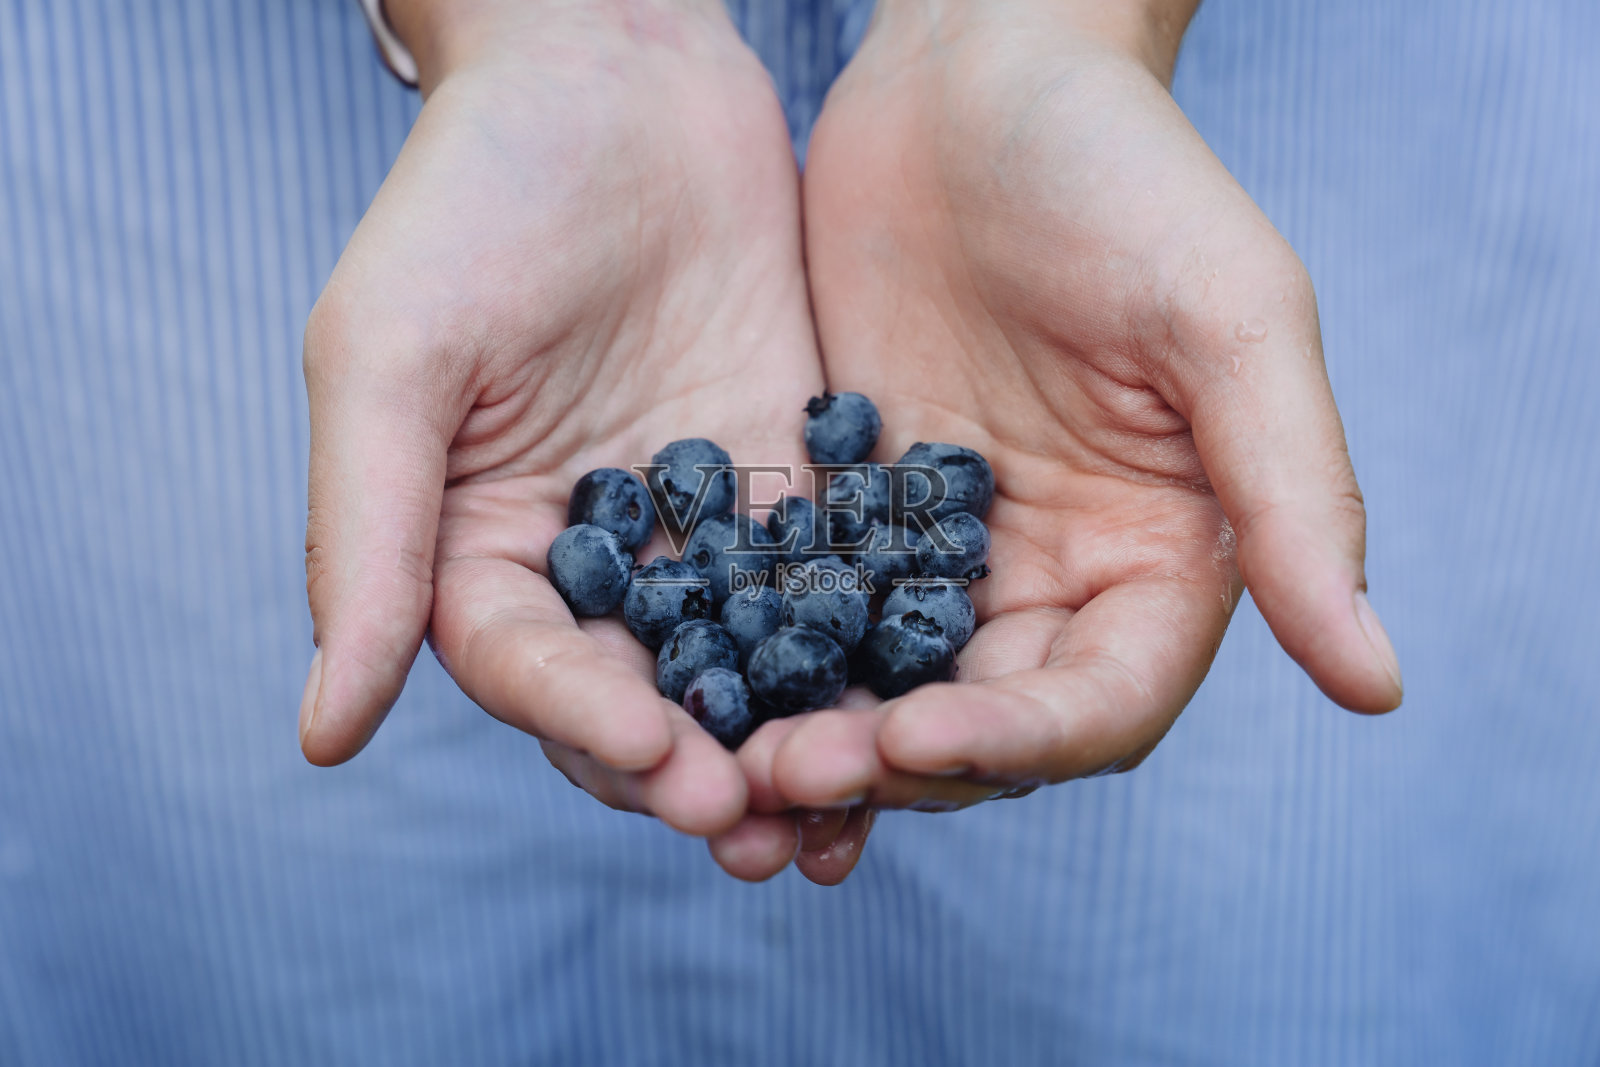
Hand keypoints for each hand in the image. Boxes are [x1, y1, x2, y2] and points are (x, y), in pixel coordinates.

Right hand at [298, 0, 870, 878]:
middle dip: (700, 761)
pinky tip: (915, 685)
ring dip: (791, 732)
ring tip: (848, 792)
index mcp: (481, 549)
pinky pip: (828, 576)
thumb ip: (368, 544)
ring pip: (747, 660)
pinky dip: (864, 638)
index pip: (530, 667)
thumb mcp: (391, 359)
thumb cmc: (473, 199)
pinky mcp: (790, 482)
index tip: (657, 759)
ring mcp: (699, 525)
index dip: (585, 721)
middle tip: (763, 819)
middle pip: (644, 692)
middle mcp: (594, 557)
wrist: (615, 76)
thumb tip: (323, 737)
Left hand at [752, 0, 1403, 810]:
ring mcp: (945, 549)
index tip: (914, 736)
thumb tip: (1380, 686)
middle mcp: (1054, 575)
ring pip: (885, 689)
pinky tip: (695, 694)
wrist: (977, 80)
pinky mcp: (854, 509)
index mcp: (1158, 560)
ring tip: (732, 778)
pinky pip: (807, 615)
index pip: (1099, 704)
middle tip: (783, 776)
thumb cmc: (1122, 174)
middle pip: (980, 723)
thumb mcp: (1229, 323)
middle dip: (891, 760)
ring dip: (820, 744)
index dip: (1017, 742)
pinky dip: (762, 665)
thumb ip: (1297, 499)